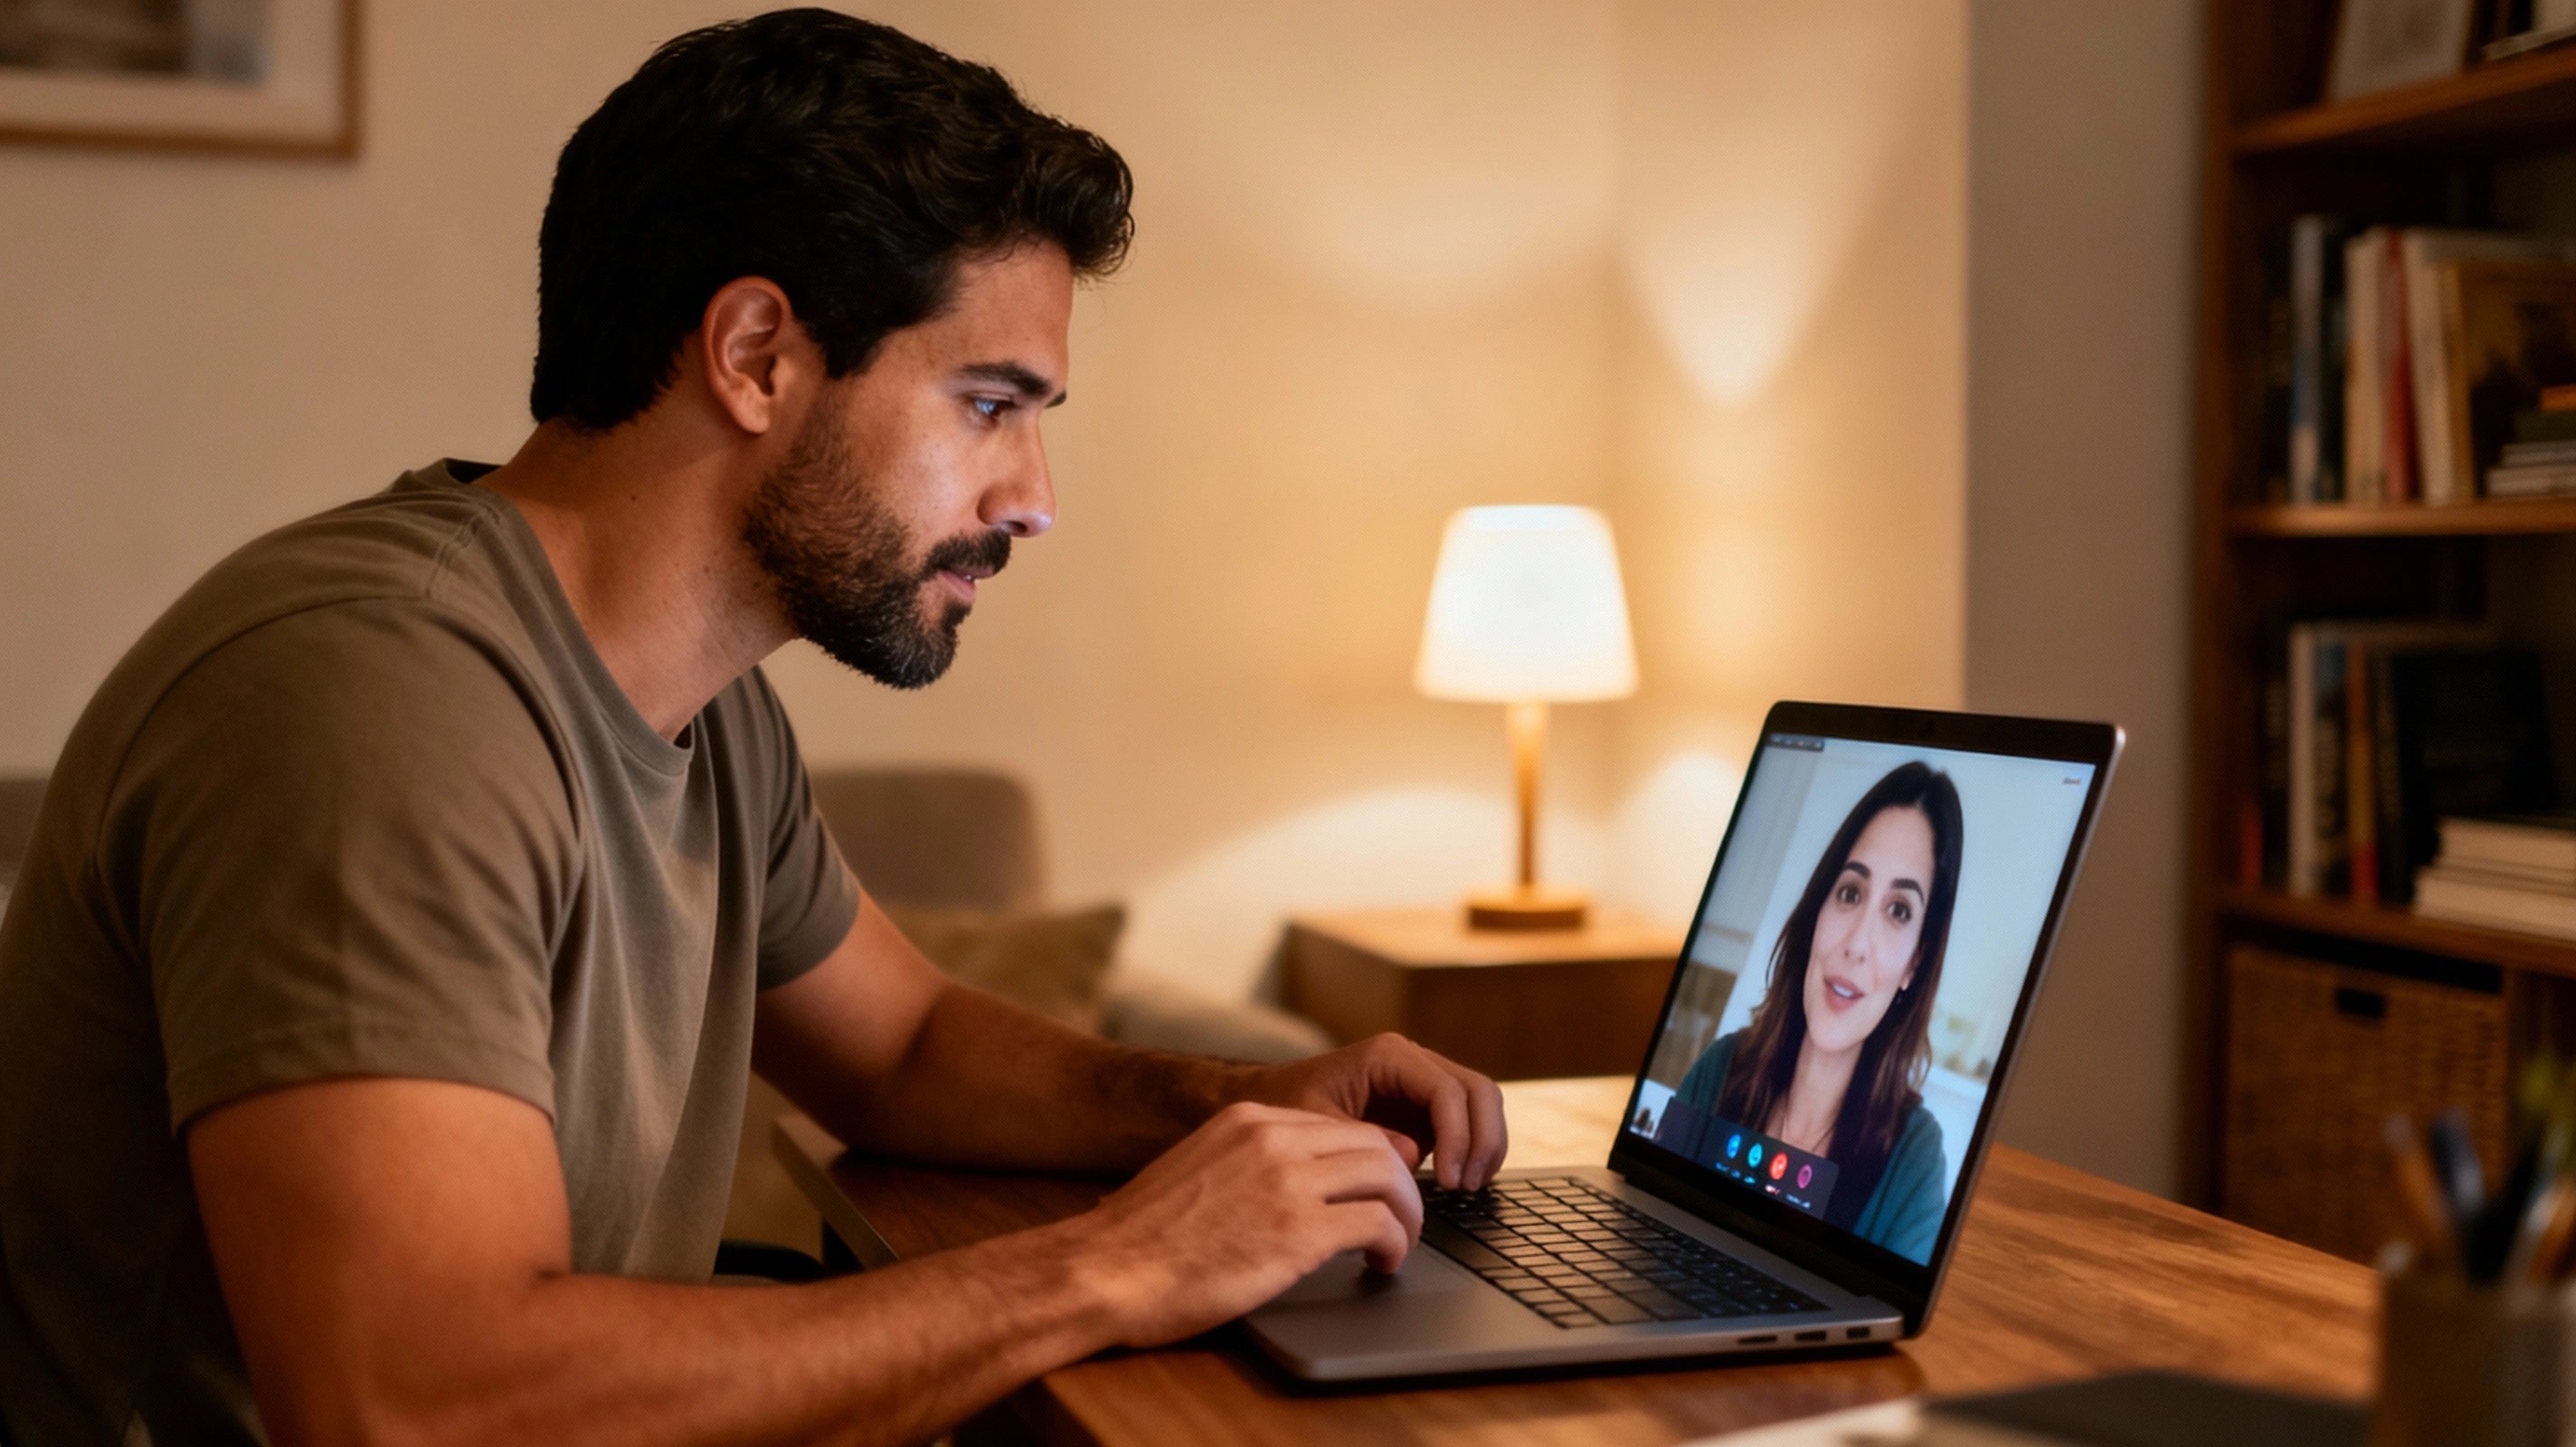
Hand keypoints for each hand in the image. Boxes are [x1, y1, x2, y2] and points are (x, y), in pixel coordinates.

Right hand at [1075, 1102, 1422, 1345]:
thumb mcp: (1194, 1172)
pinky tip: (1380, 1265)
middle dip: (1402, 1184)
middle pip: (1376, 1143)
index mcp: (1247, 1120)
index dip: (1370, 1161)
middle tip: (1401, 1220)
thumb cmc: (1137, 1241)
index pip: (1338, 1126)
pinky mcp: (1299, 1231)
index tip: (1378, 1188)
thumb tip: (1277, 1192)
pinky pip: (1378, 1224)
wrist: (1103, 1270)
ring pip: (1389, 1177)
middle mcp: (1273, 1138)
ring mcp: (1288, 1181)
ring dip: (1407, 1214)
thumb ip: (1242, 1167)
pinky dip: (1394, 1245)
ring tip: (1397, 1245)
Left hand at [1238, 1033, 1507, 1189]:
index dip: (1457, 1136)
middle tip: (1464, 1187)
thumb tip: (1412, 1155)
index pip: (1446, 1090)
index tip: (1448, 1180)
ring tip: (1466, 1188)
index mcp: (1388, 1056)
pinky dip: (1475, 1151)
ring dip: (1485, 1146)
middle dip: (1481, 1141)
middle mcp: (1414, 1061)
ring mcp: (1424, 1083)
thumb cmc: (1284, 1109)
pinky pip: (1470, 1122)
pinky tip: (1462, 1182)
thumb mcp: (1314, 1126)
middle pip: (1479, 1091)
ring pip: (1483, 1104)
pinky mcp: (1427, 1109)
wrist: (1270, 1103)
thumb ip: (1362, 1139)